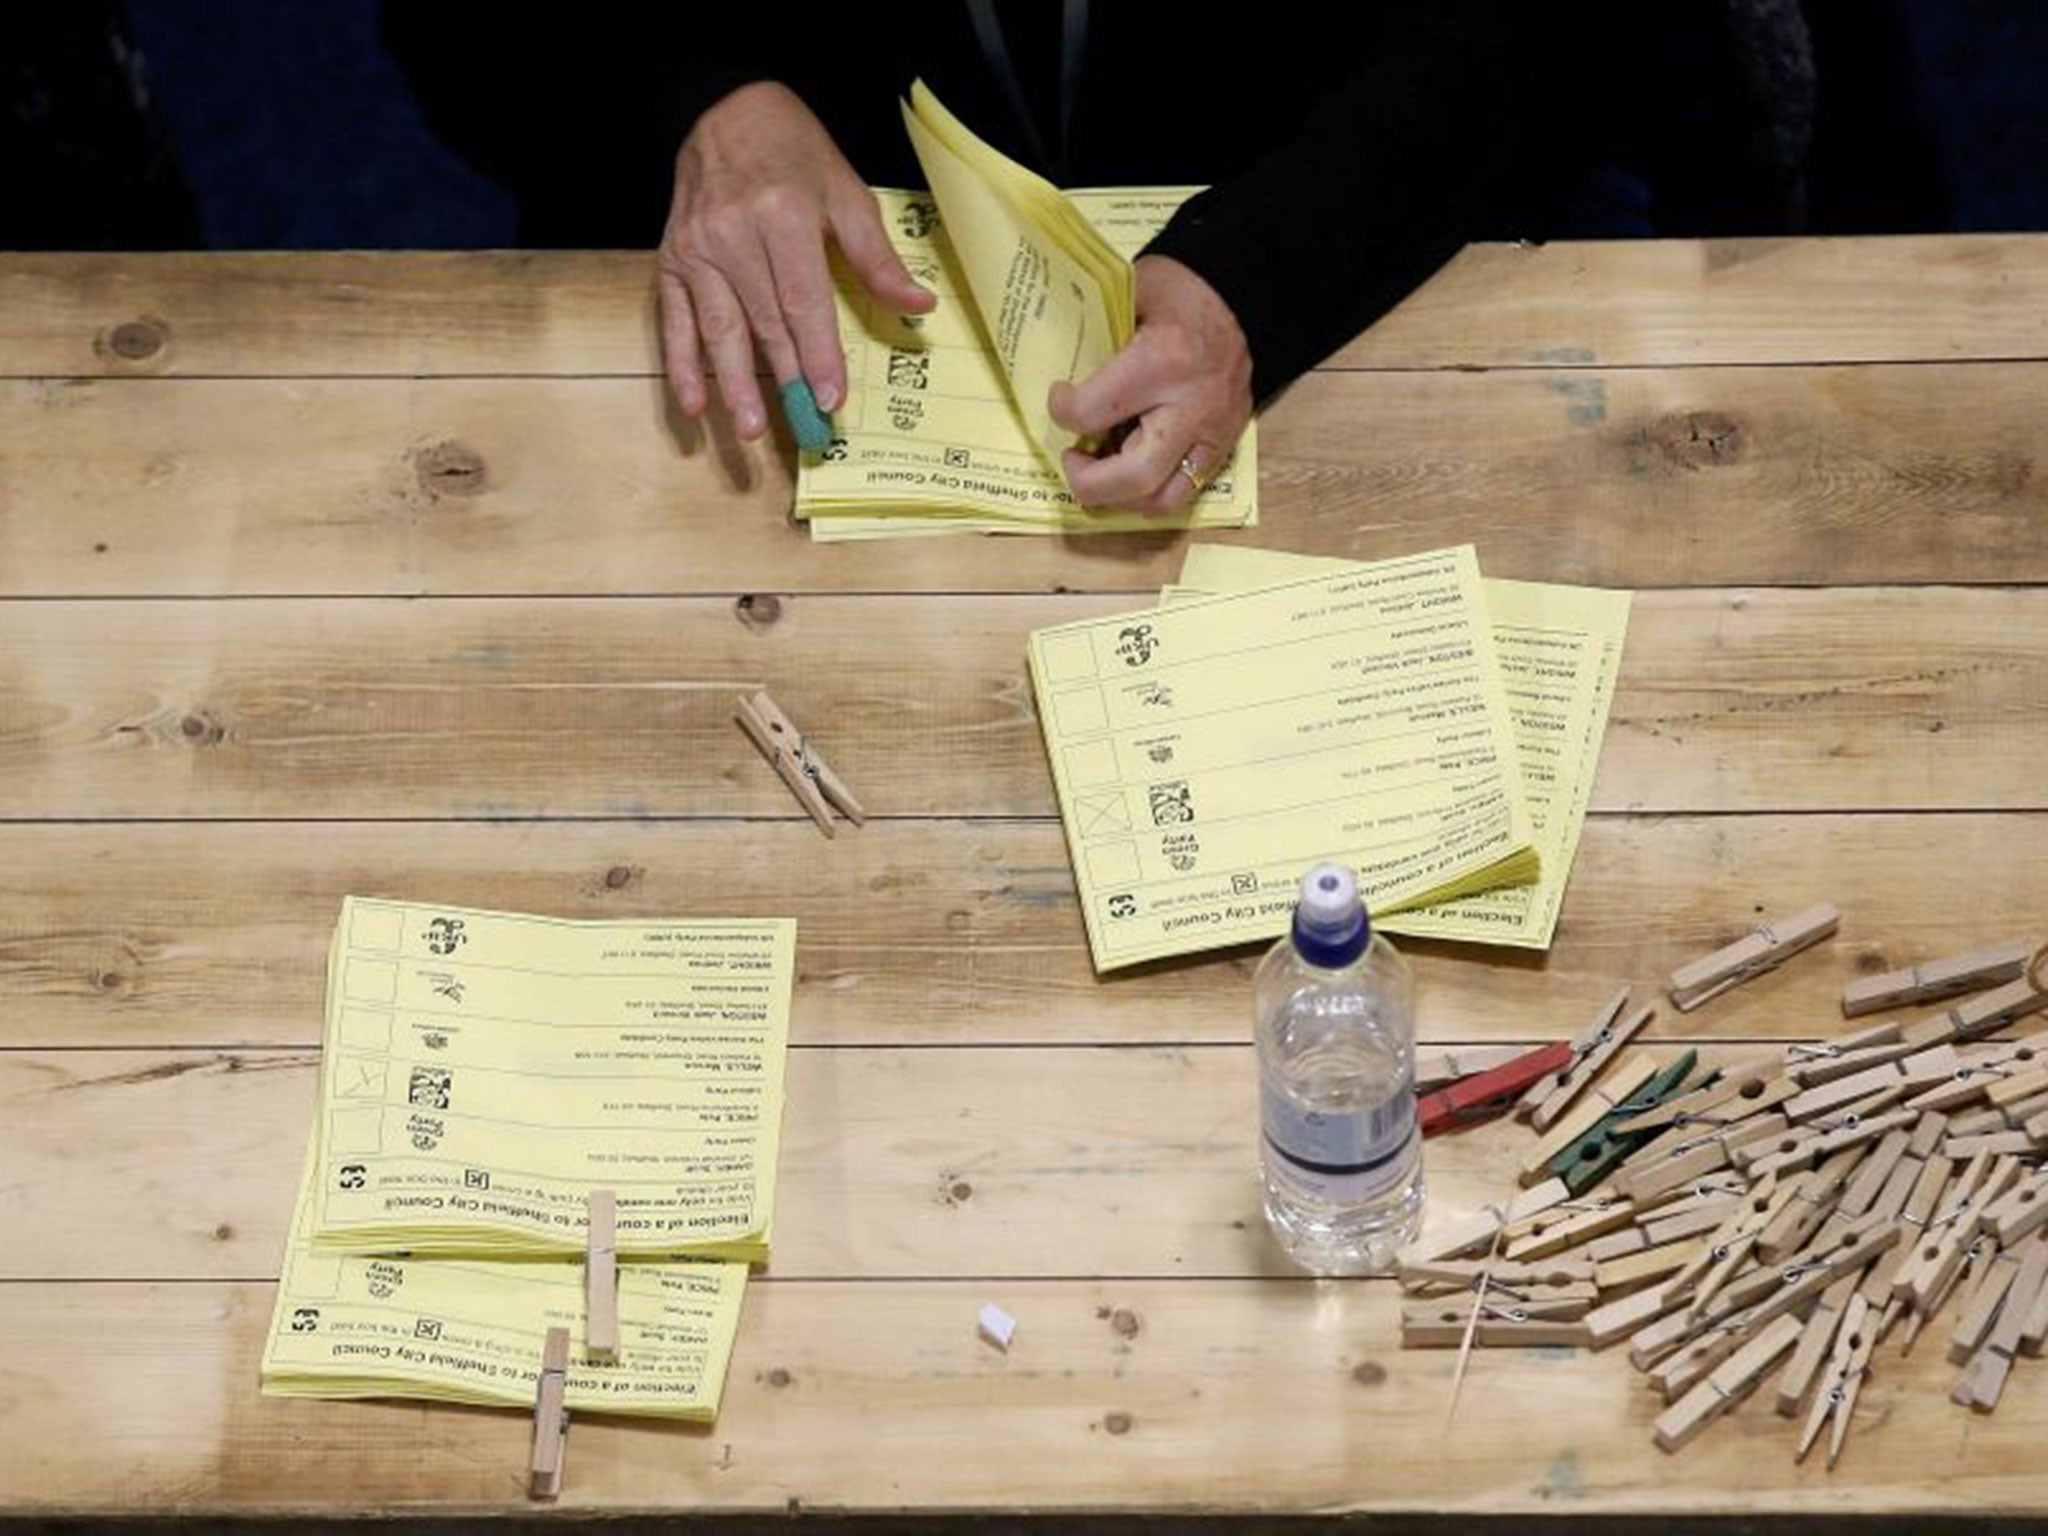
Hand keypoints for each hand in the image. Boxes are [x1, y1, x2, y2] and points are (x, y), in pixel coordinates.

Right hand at [658, 81, 935, 436]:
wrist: (724, 109)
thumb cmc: (794, 154)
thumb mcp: (845, 192)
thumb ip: (877, 256)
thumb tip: (918, 306)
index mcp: (781, 215)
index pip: (803, 300)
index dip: (818, 353)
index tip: (831, 397)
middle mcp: (733, 234)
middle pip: (763, 321)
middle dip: (783, 378)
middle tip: (802, 427)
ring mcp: (696, 249)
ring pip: (718, 328)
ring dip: (733, 384)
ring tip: (750, 429)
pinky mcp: (672, 258)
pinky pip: (674, 319)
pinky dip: (682, 364)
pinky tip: (694, 404)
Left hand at [1047, 254, 1251, 511]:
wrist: (1248, 296)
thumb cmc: (1181, 290)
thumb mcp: (1130, 294)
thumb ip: (1096, 339)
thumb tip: (1064, 375)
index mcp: (1163, 362)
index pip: (1093, 412)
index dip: (1062, 411)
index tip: (1060, 396)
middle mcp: (1192, 407)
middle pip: (1134, 477)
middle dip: (1087, 481)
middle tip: (1072, 457)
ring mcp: (1213, 433)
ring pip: (1163, 500)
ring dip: (1120, 497)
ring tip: (1099, 470)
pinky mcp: (1225, 446)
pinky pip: (1185, 491)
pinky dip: (1149, 491)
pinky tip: (1129, 467)